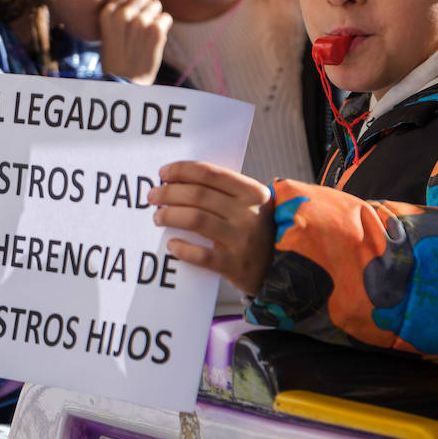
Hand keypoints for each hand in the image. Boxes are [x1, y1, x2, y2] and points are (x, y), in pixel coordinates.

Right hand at [99, 0, 170, 83]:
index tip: (131, 16)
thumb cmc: (117, 54)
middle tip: (140, 26)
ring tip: (145, 34)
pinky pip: (166, 17)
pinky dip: (163, 28)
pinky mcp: (156, 31)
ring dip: (154, 17)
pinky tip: (153, 40)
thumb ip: (119, 7)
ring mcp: (140, 22)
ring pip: (157, 4)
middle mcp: (123, 14)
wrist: (126, 81)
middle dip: (145, 7)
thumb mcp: (108, 28)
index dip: (133, 1)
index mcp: (107, 12)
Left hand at [149, 160, 273, 295]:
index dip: (182, 170)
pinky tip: (172, 244)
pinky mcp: (237, 266)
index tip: (163, 173)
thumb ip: (225, 193)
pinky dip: (184, 249)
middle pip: (198, 195)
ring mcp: (244, 240)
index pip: (211, 174)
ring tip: (158, 217)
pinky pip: (203, 255)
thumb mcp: (251, 205)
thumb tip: (180, 182)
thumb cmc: (257, 231)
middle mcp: (249, 213)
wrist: (284, 267)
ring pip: (197, 220)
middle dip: (169, 193)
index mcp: (253, 192)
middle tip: (153, 196)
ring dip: (171, 215)